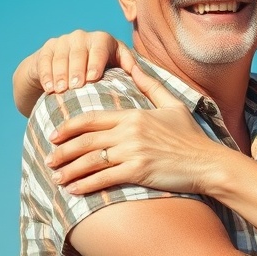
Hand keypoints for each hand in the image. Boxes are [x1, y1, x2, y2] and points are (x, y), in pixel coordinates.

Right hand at [34, 29, 134, 92]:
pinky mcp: (47, 48)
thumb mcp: (116, 64)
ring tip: (61, 90)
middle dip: (77, 70)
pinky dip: (47, 75)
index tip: (92, 79)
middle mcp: (83, 36)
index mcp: (102, 39)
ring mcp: (63, 41)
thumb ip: (128, 66)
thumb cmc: (100, 69)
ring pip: (61, 57)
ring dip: (60, 74)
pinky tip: (49, 88)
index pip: (99, 49)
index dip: (95, 63)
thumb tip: (140, 73)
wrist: (71, 66)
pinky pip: (45, 60)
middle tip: (75, 87)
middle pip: (79, 53)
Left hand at [45, 65, 225, 194]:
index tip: (54, 134)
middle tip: (49, 159)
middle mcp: (130, 132)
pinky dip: (85, 184)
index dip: (69, 127)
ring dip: (70, 171)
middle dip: (63, 151)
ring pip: (91, 160)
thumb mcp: (173, 105)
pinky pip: (104, 178)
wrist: (207, 162)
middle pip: (86, 140)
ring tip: (56, 177)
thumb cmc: (190, 136)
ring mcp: (134, 152)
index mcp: (135, 115)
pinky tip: (74, 190)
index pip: (92, 119)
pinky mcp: (138, 171)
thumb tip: (135, 66)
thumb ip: (151, 86)